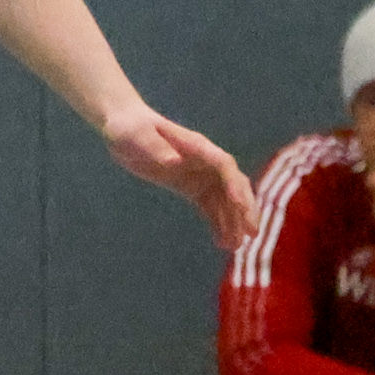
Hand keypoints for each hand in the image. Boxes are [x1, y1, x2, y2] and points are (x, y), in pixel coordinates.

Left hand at [106, 105, 254, 247]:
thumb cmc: (130, 127)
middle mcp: (205, 161)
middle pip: (233, 185)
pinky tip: (222, 243)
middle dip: (244, 208)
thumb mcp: (138, 135)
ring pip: (225, 201)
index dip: (233, 184)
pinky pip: (210, 207)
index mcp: (197, 146)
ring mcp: (201, 175)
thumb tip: (175, 161)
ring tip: (237, 247)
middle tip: (252, 232)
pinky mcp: (191, 187)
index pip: (223, 165)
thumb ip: (156, 148)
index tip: (240, 205)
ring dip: (233, 222)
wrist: (123, 127)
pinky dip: (218, 224)